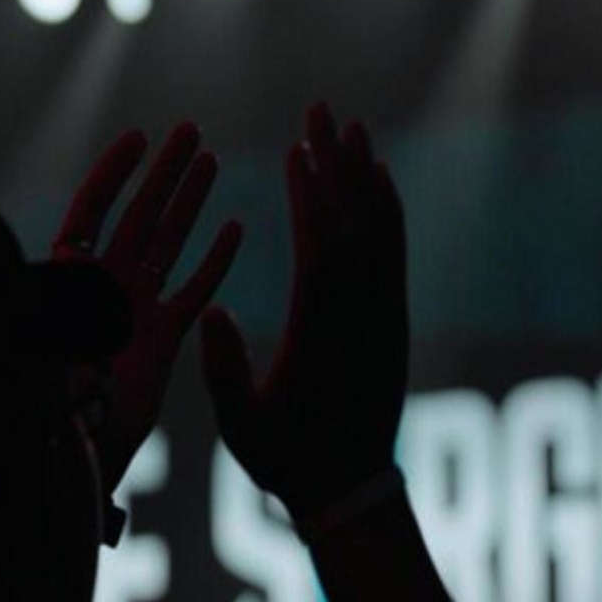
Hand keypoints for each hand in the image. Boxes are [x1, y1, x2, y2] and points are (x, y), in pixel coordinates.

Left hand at [53, 123, 242, 494]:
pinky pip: (193, 290)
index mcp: (72, 282)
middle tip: (190, 130)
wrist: (82, 456)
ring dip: (189, 202)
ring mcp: (136, 309)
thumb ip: (47, 302)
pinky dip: (214, 261)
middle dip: (163, 173)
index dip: (113, 174)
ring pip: (168, 243)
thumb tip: (35, 254)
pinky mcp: (165, 339)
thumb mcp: (39, 344)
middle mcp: (105, 287)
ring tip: (210, 159)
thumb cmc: (53, 403)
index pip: (91, 212)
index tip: (139, 138)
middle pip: (137, 216)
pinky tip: (235, 226)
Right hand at [200, 104, 406, 518]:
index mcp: (322, 334)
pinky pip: (396, 254)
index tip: (297, 149)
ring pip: (381, 232)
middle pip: (355, 224)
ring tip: (353, 128)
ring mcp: (384, 317)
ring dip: (367, 177)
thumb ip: (222, 374)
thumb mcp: (243, 428)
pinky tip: (381, 181)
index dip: (309, 197)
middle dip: (338, 164)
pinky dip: (389, 212)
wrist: (351, 490)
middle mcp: (362, 316)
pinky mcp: (395, 322)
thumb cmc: (287, 460)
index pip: (320, 249)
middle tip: (324, 110)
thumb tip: (206, 311)